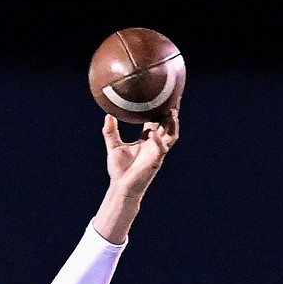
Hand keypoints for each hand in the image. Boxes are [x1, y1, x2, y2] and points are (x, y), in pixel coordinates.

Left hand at [91, 109, 179, 243]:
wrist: (121, 187)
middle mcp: (154, 144)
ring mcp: (157, 153)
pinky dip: (157, 140)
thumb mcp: (113, 146)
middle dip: (173, 112)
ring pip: (171, 135)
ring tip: (172, 110)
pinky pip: (161, 148)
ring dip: (173, 123)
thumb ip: (110, 131)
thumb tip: (108, 115)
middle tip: (175, 96)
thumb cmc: (119, 170)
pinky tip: (152, 133)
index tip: (162, 96)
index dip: (160, 109)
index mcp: (146, 140)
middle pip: (168, 125)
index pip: (156, 121)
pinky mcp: (156, 161)